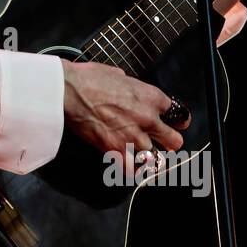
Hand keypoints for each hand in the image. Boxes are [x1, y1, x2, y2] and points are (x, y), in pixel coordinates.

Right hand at [61, 60, 184, 170]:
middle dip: (169, 143)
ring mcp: (133, 137)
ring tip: (141, 157)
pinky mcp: (115, 150)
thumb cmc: (90, 78)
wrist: (69, 91)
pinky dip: (130, 171)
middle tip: (164, 144)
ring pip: (154, 158)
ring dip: (146, 157)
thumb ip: (130, 86)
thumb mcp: (118, 74)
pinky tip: (128, 168)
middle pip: (173, 141)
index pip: (177, 114)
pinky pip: (131, 170)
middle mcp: (148, 119)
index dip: (176, 120)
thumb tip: (127, 87)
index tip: (174, 124)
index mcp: (151, 97)